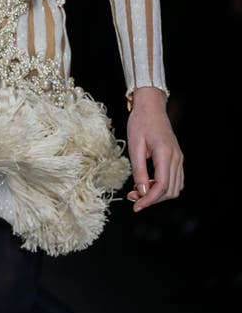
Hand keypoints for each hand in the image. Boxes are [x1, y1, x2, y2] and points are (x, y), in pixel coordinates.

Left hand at [126, 86, 183, 211]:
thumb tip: (142, 192)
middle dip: (151, 199)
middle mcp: (176, 158)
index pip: (161, 186)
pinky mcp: (177, 158)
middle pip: (169, 191)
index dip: (149, 200)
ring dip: (157, 194)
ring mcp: (179, 158)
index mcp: (165, 153)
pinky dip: (163, 187)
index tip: (135, 206)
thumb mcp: (135, 146)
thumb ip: (139, 170)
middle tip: (132, 198)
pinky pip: (175, 180)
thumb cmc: (140, 122)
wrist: (151, 106)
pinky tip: (148, 184)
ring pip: (174, 188)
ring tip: (138, 191)